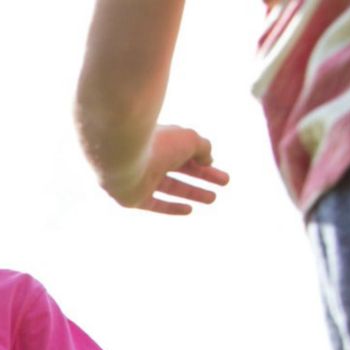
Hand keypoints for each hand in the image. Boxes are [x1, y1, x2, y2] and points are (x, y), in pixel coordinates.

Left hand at [97, 124, 228, 215]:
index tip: (220, 169)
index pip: (186, 151)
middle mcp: (150, 159)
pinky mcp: (133, 198)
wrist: (124, 158)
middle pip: (181, 169)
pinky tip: (189, 210)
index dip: (205, 161)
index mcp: (161, 140)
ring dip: (192, 192)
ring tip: (213, 198)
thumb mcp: (190, 140)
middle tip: (224, 183)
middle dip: (203, 176)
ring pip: (171, 187)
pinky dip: (172, 207)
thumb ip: (203, 148)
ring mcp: (141, 179)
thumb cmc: (159, 144)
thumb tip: (208, 160)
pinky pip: (155, 204)